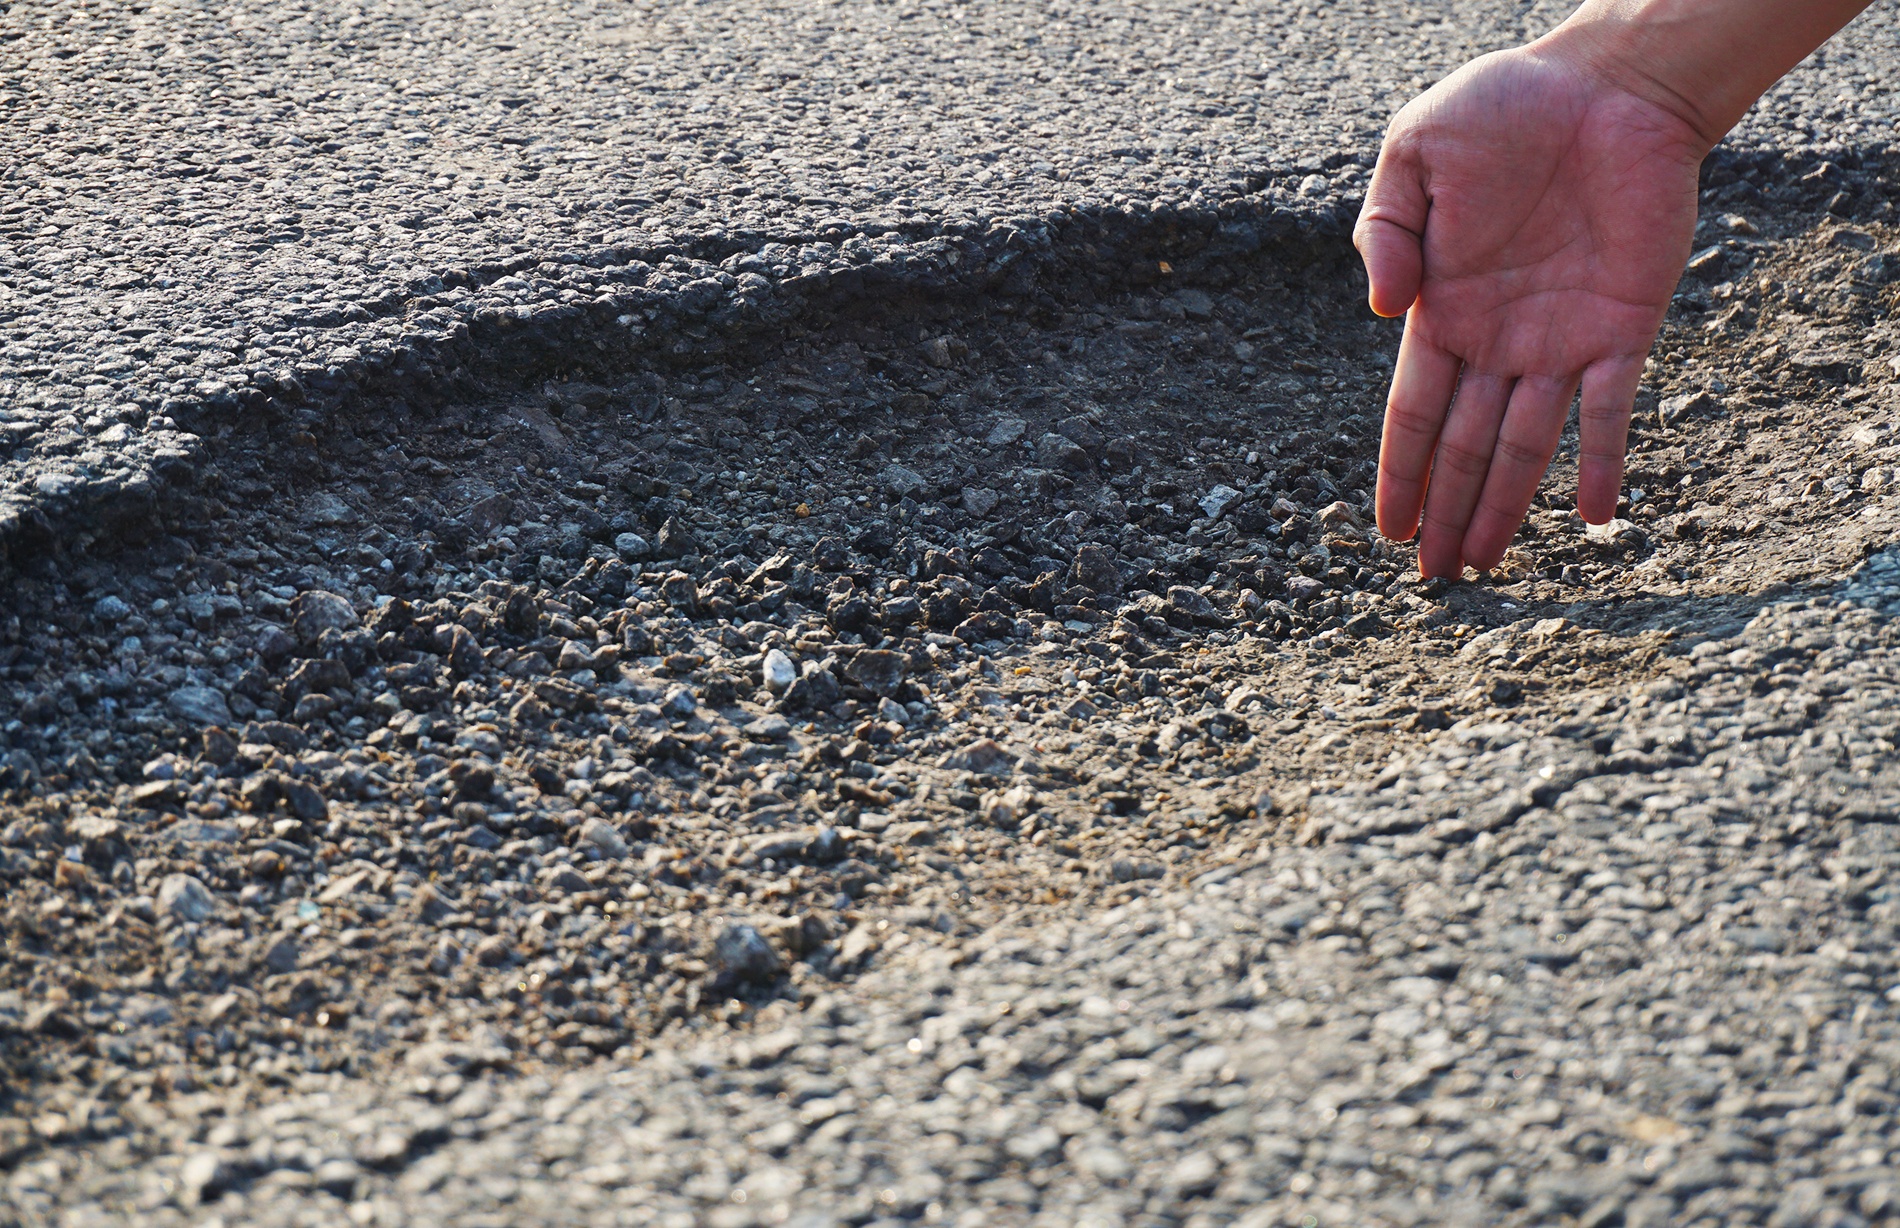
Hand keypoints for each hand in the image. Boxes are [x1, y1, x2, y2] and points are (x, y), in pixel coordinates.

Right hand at [1354, 40, 1704, 577]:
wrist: (1606, 84)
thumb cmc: (1501, 109)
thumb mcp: (1412, 154)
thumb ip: (1384, 230)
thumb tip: (1384, 312)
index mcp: (1443, 310)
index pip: (1413, 411)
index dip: (1400, 472)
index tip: (1390, 530)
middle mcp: (1498, 341)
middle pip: (1466, 446)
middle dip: (1447, 512)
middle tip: (1435, 581)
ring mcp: (1561, 340)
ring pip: (1526, 444)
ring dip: (1506, 506)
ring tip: (1486, 565)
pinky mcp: (1623, 326)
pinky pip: (1611, 407)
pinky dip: (1602, 461)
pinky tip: (1594, 517)